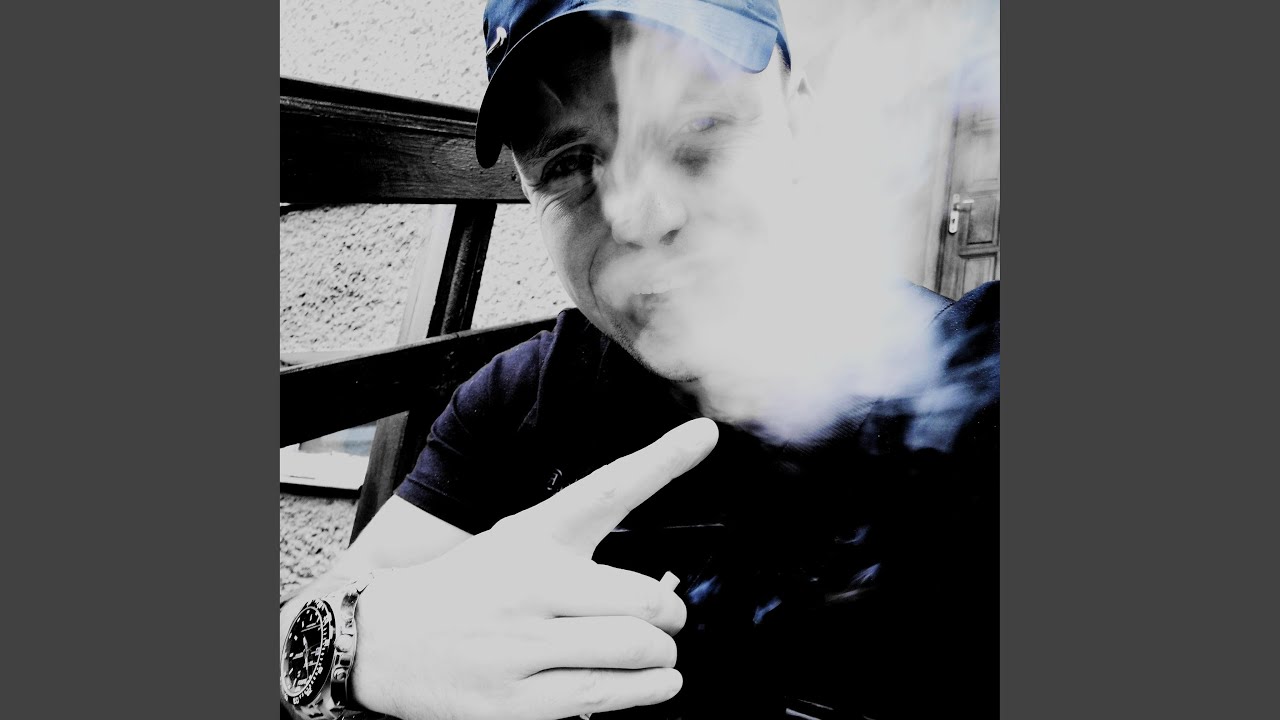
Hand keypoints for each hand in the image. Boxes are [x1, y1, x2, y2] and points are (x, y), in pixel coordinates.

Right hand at [351, 418, 718, 719]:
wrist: (378, 639)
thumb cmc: (464, 589)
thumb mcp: (513, 546)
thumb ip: (580, 557)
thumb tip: (662, 591)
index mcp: (533, 535)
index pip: (606, 489)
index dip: (662, 459)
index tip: (705, 432)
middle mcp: (530, 583)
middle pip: (644, 598)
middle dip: (671, 615)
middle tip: (668, 618)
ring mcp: (522, 644)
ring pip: (634, 649)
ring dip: (662, 656)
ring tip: (657, 653)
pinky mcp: (516, 700)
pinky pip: (606, 694)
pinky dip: (647, 690)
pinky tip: (655, 682)